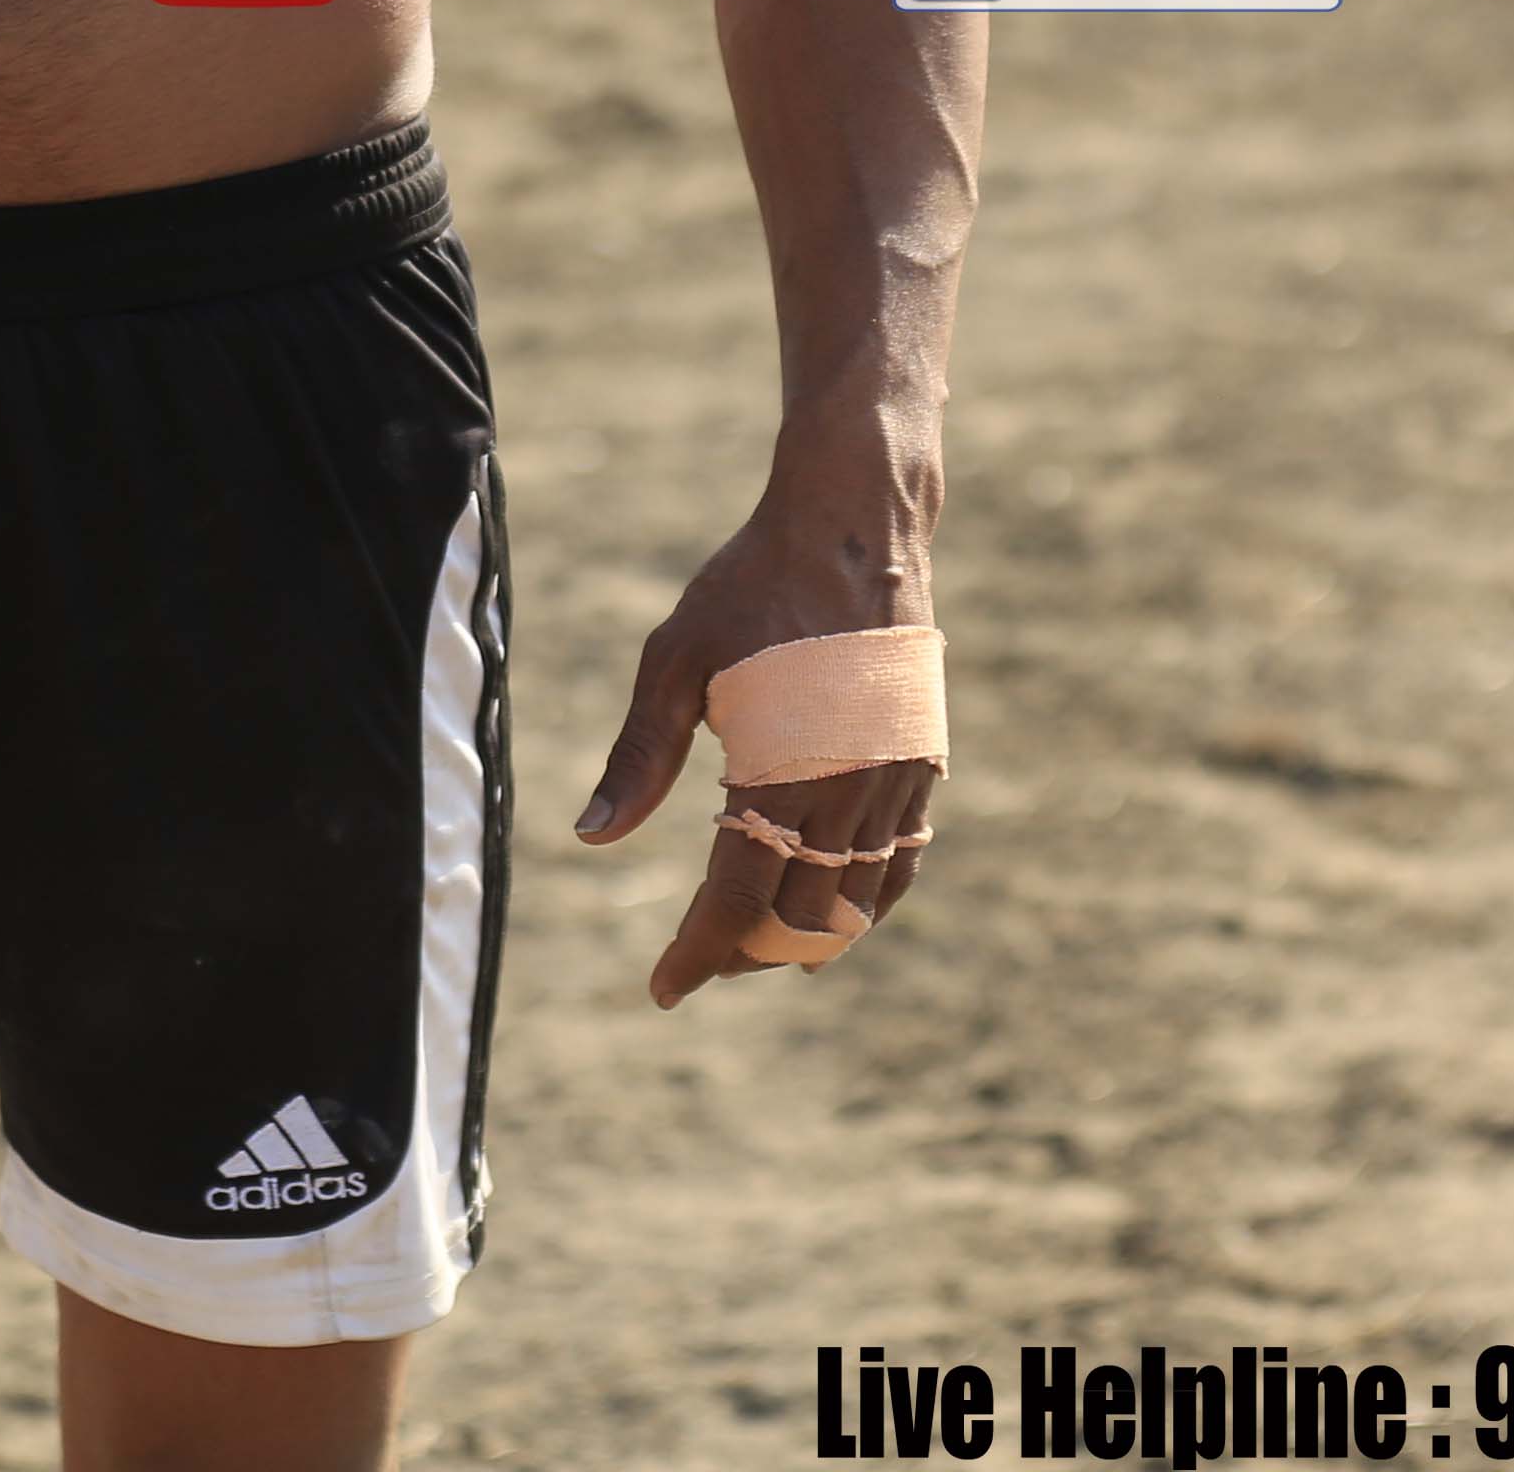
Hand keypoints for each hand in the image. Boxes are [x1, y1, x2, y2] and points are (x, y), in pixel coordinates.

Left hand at [574, 494, 939, 1010]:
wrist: (854, 524)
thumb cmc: (750, 587)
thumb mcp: (675, 662)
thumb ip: (639, 757)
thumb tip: (591, 838)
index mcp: (782, 773)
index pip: (737, 900)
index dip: (698, 953)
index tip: (664, 989)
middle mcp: (849, 792)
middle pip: (800, 916)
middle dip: (747, 952)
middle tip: (703, 964)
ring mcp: (896, 781)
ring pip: (857, 900)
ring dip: (809, 936)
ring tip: (762, 949)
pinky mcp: (921, 762)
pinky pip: (902, 860)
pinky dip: (868, 898)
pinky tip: (837, 906)